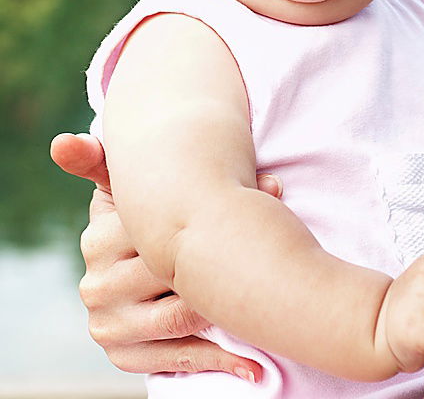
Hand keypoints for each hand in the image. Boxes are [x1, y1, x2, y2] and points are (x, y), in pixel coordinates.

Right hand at [50, 133, 282, 380]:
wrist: (134, 268)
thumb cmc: (143, 213)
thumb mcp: (124, 186)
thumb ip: (98, 159)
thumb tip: (61, 142)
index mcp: (97, 240)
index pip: (164, 228)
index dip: (217, 209)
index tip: (274, 186)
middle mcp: (96, 288)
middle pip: (178, 275)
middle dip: (232, 254)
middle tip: (280, 226)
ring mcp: (107, 326)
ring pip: (182, 318)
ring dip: (232, 307)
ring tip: (272, 291)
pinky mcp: (123, 356)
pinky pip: (177, 360)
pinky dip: (219, 361)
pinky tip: (254, 363)